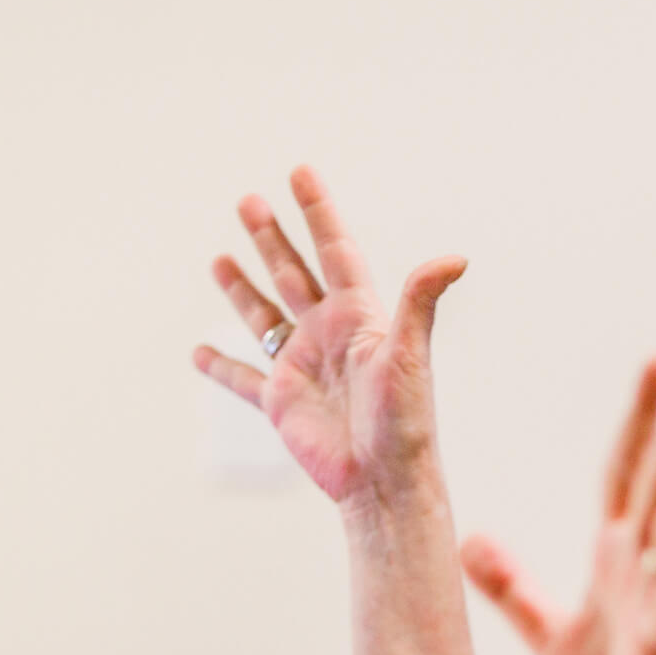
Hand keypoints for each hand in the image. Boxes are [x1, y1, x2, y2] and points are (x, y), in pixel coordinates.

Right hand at [193, 167, 467, 511]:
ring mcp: (302, 368)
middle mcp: (328, 336)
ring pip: (264, 318)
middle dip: (271, 238)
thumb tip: (455, 257)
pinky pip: (244, 379)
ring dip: (241, 289)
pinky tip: (200, 352)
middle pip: (293, 274)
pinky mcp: (282, 403)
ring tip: (219, 258)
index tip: (300, 172)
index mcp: (358, 317)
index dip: (318, 211)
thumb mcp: (409, 354)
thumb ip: (421, 301)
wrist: (384, 482)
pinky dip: (220, 366)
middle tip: (248, 200)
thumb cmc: (404, 421)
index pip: (334, 251)